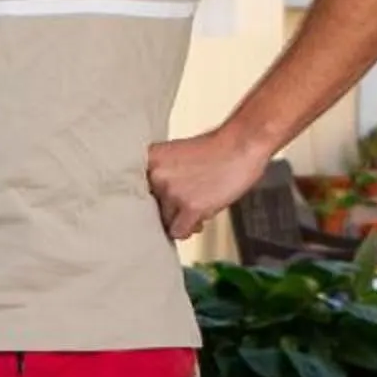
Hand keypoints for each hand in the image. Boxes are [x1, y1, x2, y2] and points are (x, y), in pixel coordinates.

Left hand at [145, 126, 274, 240]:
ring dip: (182, 218)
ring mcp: (171, 191)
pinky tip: (199, 217)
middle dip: (170, 209)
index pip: (135, 191)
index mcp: (150, 159)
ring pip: (166, 222)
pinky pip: (178, 232)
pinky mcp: (189, 206)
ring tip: (200, 203)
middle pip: (151, 209)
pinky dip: (189, 228)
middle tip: (188, 201)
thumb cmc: (215, 149)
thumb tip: (157, 205)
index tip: (158, 202)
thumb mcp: (177, 155)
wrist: (241, 144)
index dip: (151, 199)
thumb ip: (162, 175)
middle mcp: (156, 175)